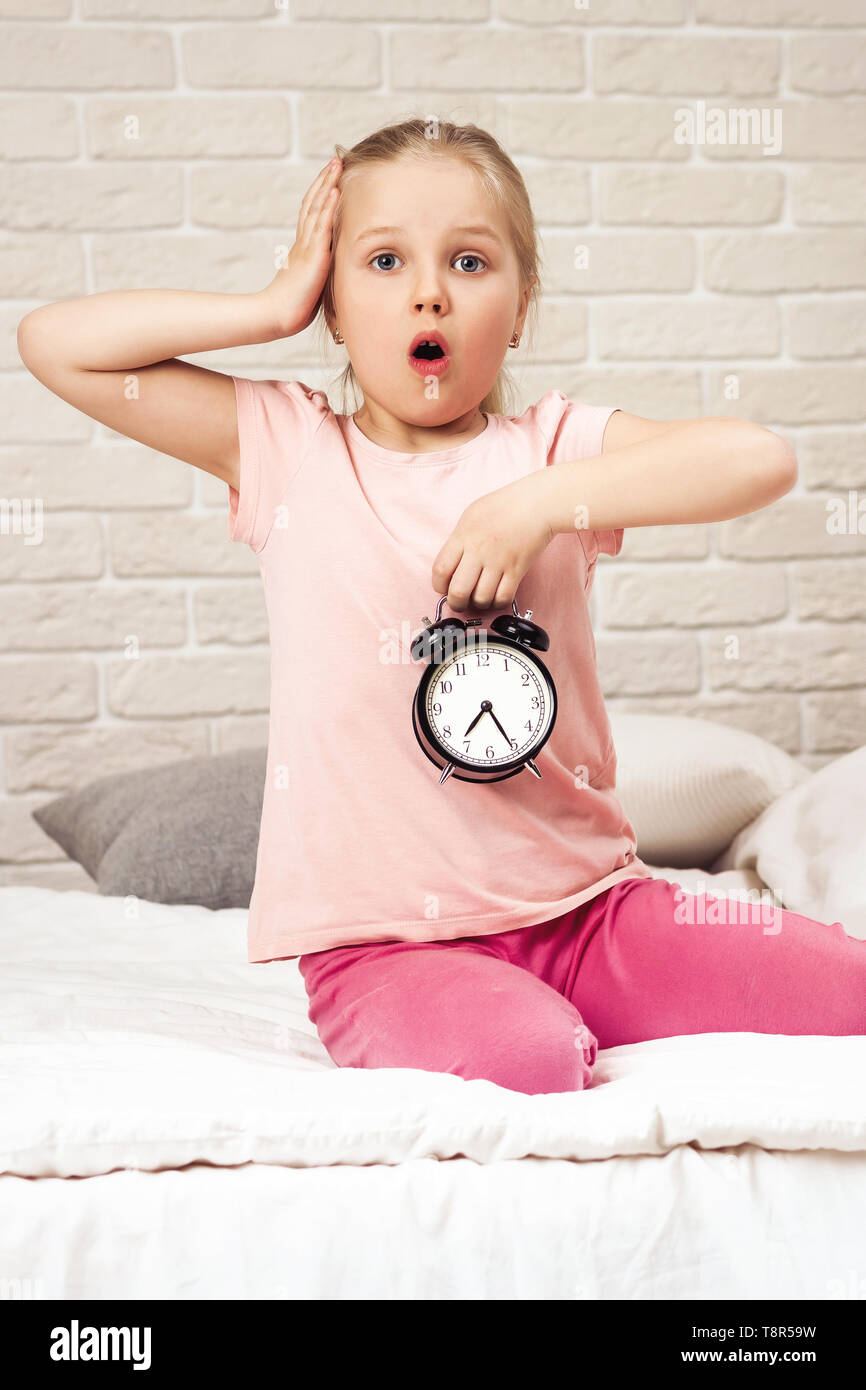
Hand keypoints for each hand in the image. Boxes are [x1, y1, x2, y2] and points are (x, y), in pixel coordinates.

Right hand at [260, 157, 341, 338]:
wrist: (277, 316)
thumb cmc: (293, 308)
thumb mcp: (310, 285)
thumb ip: (318, 274)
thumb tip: (327, 274)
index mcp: (303, 248)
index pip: (311, 214)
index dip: (320, 194)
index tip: (330, 177)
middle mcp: (303, 242)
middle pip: (313, 203)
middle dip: (324, 181)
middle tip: (334, 160)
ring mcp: (307, 246)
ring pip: (317, 208)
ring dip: (327, 185)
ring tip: (336, 165)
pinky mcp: (313, 255)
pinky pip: (322, 226)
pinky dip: (328, 207)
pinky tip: (335, 191)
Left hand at [431, 473, 554, 611]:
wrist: (536, 503)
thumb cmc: (505, 505)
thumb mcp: (471, 515)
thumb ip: (459, 539)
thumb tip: (451, 563)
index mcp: (463, 536)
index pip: (440, 570)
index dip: (439, 585)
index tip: (444, 588)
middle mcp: (479, 551)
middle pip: (458, 591)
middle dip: (456, 603)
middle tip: (459, 602)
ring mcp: (499, 562)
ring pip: (481, 598)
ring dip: (478, 604)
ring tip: (480, 597)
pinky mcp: (517, 570)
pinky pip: (503, 597)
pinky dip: (497, 602)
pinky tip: (496, 596)